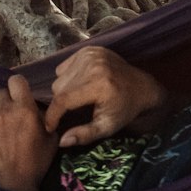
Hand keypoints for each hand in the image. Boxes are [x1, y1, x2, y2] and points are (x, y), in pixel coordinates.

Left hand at [0, 73, 57, 190]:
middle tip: (8, 119)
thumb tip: (38, 109)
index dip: (17, 87)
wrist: (11, 188)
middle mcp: (3, 110)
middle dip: (5, 104)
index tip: (18, 96)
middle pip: (0, 94)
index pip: (15, 80)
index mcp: (24, 108)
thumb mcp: (51, 140)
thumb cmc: (35, 164)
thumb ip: (45, 118)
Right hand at [44, 45, 170, 146]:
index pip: (63, 100)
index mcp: (98, 85)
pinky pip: (64, 66)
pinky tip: (81, 83)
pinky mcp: (88, 49)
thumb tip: (61, 141)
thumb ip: (84, 135)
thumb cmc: (124, 109)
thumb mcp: (107, 127)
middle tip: (73, 111)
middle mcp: (92, 66)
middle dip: (61, 104)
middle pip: (58, 88)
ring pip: (59, 77)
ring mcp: (90, 55)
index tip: (50, 127)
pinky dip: (68, 77)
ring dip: (64, 90)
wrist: (141, 86)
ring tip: (79, 97)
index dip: (52, 115)